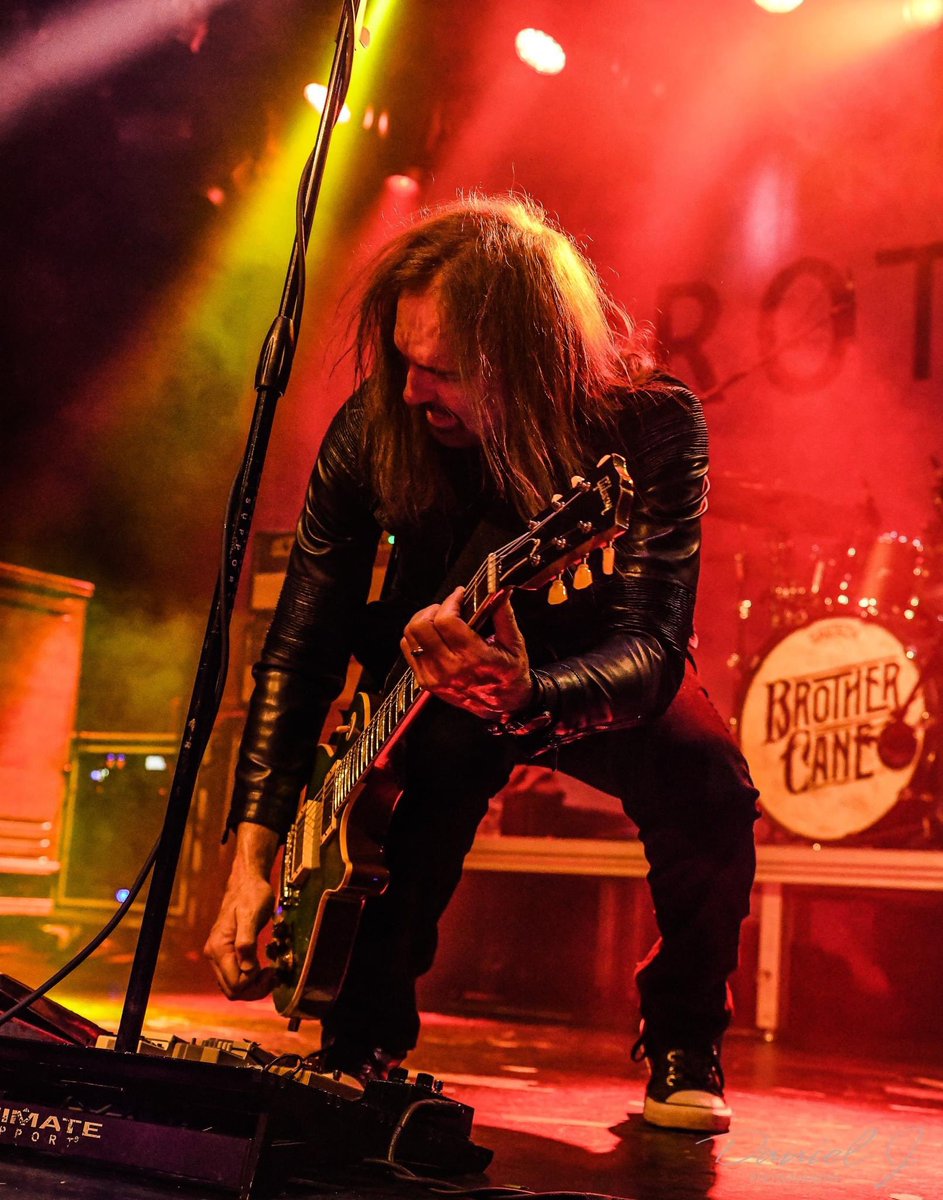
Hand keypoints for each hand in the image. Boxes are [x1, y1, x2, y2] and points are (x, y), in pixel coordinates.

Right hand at [203, 825, 277, 1000]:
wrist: (247, 881)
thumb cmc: (252, 895)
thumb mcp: (252, 915)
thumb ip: (247, 943)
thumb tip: (248, 969)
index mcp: (219, 948)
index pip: (234, 984)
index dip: (254, 984)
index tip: (272, 972)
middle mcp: (214, 954)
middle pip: (231, 990)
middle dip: (254, 989)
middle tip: (274, 976)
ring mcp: (218, 953)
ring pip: (232, 985)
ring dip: (252, 985)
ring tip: (270, 973)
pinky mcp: (226, 951)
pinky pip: (234, 975)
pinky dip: (249, 978)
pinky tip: (263, 969)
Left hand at [401, 587, 532, 720]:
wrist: (502, 707)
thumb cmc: (510, 674)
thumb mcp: (515, 645)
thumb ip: (504, 616)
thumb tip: (499, 591)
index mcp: (474, 658)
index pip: (446, 620)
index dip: (451, 601)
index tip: (460, 595)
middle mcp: (450, 668)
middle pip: (422, 626)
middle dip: (434, 609)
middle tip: (448, 607)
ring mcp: (434, 677)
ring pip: (410, 636)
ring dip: (423, 620)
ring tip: (439, 619)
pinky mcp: (425, 682)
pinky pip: (408, 649)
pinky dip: (416, 637)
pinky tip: (433, 635)